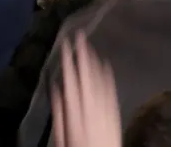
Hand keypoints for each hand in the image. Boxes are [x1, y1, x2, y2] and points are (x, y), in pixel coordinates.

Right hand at [52, 32, 120, 146]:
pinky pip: (111, 89)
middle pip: (86, 74)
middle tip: (80, 34)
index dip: (68, 59)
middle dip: (83, 53)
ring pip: (99, 78)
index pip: (70, 79)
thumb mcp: (61, 135)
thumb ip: (59, 111)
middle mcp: (91, 105)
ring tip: (90, 44)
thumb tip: (56, 87)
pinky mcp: (115, 112)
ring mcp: (105, 107)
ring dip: (94, 60)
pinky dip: (108, 75)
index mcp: (75, 110)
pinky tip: (106, 63)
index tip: (66, 43)